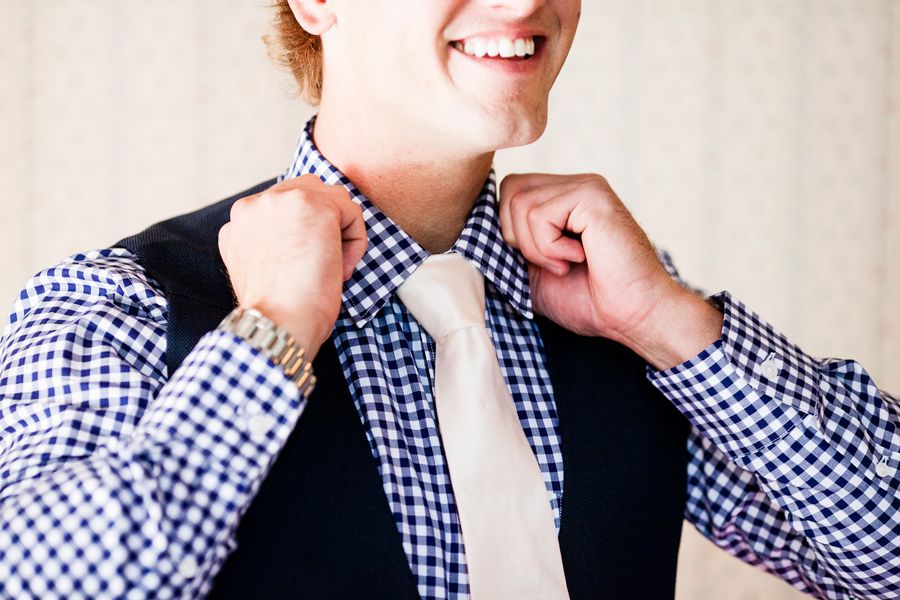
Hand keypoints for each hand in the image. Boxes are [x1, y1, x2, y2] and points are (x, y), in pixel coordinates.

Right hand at [218, 175, 366, 358]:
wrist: (278, 323)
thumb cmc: (275, 311)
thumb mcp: (258, 269)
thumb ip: (269, 242)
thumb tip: (301, 237)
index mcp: (239, 221)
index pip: (282, 208)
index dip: (303, 235)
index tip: (304, 267)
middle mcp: (255, 204)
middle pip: (306, 192)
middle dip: (323, 225)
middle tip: (323, 265)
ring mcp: (282, 199)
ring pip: (331, 199)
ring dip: (340, 233)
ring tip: (333, 268)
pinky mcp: (314, 204)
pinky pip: (351, 211)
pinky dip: (356, 241)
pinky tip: (341, 268)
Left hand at [499, 173, 721, 369]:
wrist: (632, 317)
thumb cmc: (590, 300)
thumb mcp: (532, 274)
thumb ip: (507, 248)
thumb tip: (471, 234)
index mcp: (562, 198)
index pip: (509, 192)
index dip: (511, 231)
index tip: (541, 263)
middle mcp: (575, 184)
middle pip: (509, 190)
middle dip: (519, 238)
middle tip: (554, 263)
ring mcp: (586, 186)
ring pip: (521, 203)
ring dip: (537, 247)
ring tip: (568, 262)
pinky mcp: (593, 195)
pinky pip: (540, 213)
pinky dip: (550, 246)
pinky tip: (579, 256)